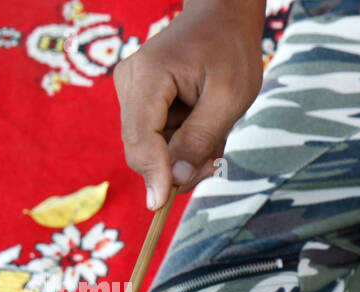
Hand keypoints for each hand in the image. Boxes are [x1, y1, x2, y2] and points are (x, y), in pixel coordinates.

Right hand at [114, 0, 265, 208]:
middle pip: (140, 151)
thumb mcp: (228, 98)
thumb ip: (201, 139)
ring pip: (149, 150)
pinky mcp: (141, 102)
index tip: (162, 205)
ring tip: (215, 137)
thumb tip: (175, 182)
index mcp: (148, 77)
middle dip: (176, 168)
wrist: (221, 18)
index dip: (152, 174)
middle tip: (216, 163)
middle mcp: (129, 84)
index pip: (140, 138)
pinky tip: (203, 129)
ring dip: (183, 158)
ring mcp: (132, 93)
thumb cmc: (229, 51)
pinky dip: (181, 147)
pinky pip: (156, 141)